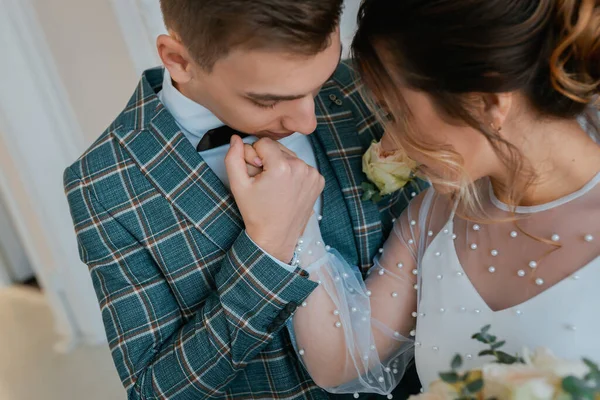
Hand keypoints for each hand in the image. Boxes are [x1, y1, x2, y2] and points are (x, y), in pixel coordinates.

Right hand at [226, 136, 323, 262]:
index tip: (255, 173)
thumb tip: (235, 139)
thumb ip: (233, 158)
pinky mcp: (318, 181)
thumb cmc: (256, 213)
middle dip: (268, 160)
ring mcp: (313, 174)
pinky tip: (286, 189)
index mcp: (282, 166)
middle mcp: (301, 167)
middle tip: (264, 182)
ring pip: (290, 156)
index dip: (254, 155)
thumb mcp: (238, 185)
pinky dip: (293, 173)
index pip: (263, 142)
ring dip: (280, 166)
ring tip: (275, 187)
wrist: (275, 237)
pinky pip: (301, 166)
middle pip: (278, 148)